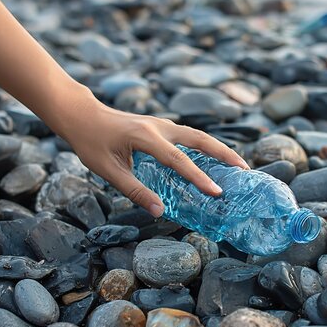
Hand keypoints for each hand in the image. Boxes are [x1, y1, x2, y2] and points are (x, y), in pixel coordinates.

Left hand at [56, 88, 249, 216]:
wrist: (82, 114)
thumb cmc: (91, 142)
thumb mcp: (108, 171)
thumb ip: (135, 191)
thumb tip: (160, 212)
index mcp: (145, 136)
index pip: (178, 160)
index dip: (199, 177)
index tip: (217, 192)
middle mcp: (159, 126)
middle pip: (200, 139)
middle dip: (224, 153)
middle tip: (244, 170)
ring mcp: (162, 124)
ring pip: (198, 135)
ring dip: (218, 148)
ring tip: (237, 164)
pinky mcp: (161, 126)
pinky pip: (189, 136)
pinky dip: (206, 146)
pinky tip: (213, 158)